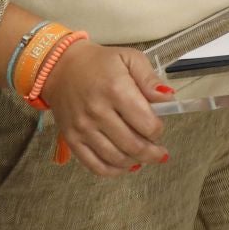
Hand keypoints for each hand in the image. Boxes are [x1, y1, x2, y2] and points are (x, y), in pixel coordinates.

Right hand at [38, 41, 168, 177]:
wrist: (60, 68)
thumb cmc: (100, 62)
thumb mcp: (130, 58)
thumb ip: (149, 79)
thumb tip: (168, 97)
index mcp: (116, 90)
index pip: (146, 123)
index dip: (158, 130)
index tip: (159, 128)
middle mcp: (98, 112)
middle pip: (133, 145)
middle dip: (152, 153)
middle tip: (160, 152)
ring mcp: (83, 128)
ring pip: (116, 158)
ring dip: (135, 162)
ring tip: (145, 158)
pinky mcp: (71, 139)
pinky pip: (94, 165)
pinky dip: (112, 171)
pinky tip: (125, 166)